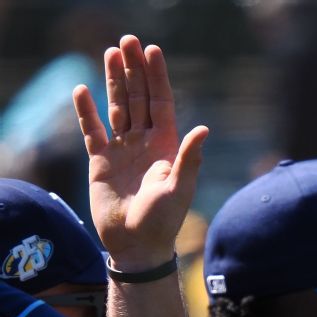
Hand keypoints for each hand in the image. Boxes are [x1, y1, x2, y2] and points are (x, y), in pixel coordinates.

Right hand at [73, 35, 206, 268]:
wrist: (136, 244)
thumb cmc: (163, 220)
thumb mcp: (180, 188)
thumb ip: (190, 158)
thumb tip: (203, 128)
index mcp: (168, 145)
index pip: (162, 102)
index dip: (157, 77)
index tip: (153, 50)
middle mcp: (146, 142)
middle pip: (138, 97)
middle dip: (134, 70)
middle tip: (128, 40)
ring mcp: (123, 149)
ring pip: (117, 107)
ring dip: (113, 81)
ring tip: (110, 53)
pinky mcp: (101, 160)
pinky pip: (92, 129)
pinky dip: (86, 111)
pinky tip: (82, 89)